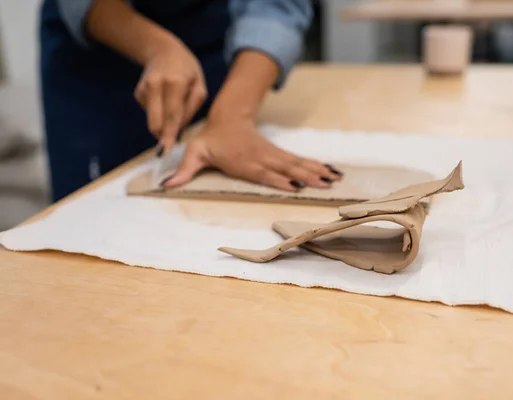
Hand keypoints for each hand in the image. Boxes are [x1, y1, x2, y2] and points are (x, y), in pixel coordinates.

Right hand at [134, 42, 206, 153]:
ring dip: (163, 122)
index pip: (172, 115)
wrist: (163, 51)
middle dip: (164, 134)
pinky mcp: (137, 93)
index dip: (169, 135)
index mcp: (175, 83)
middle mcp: (155, 85)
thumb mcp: (199, 86)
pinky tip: (163, 100)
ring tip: (173, 106)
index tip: (165, 151)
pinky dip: (158, 113)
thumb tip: (179, 129)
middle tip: (174, 139)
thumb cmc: (188, 70)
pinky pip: (149, 113)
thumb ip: (192, 108)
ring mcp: (144, 89)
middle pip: (156, 122)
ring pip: (152, 120)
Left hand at [162, 119, 342, 190]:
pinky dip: (316, 166)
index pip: (262, 171)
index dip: (277, 178)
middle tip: (325, 184)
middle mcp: (261, 158)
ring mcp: (272, 155)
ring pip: (297, 164)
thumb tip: (166, 185)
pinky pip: (299, 161)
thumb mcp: (194, 152)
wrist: (227, 116)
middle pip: (286, 167)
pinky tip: (331, 172)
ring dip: (317, 171)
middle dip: (307, 175)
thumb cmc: (211, 140)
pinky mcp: (278, 153)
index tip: (295, 184)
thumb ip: (184, 170)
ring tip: (335, 179)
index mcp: (243, 160)